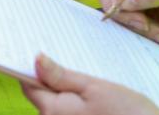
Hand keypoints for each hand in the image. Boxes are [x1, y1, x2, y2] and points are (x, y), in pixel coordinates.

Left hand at [21, 54, 158, 114]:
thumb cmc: (128, 113)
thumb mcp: (95, 87)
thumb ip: (62, 77)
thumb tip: (35, 60)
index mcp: (52, 111)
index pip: (30, 85)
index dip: (33, 67)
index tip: (39, 49)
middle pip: (44, 96)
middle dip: (54, 78)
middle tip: (71, 58)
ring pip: (60, 104)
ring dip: (69, 90)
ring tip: (89, 75)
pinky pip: (73, 113)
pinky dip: (80, 102)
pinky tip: (96, 95)